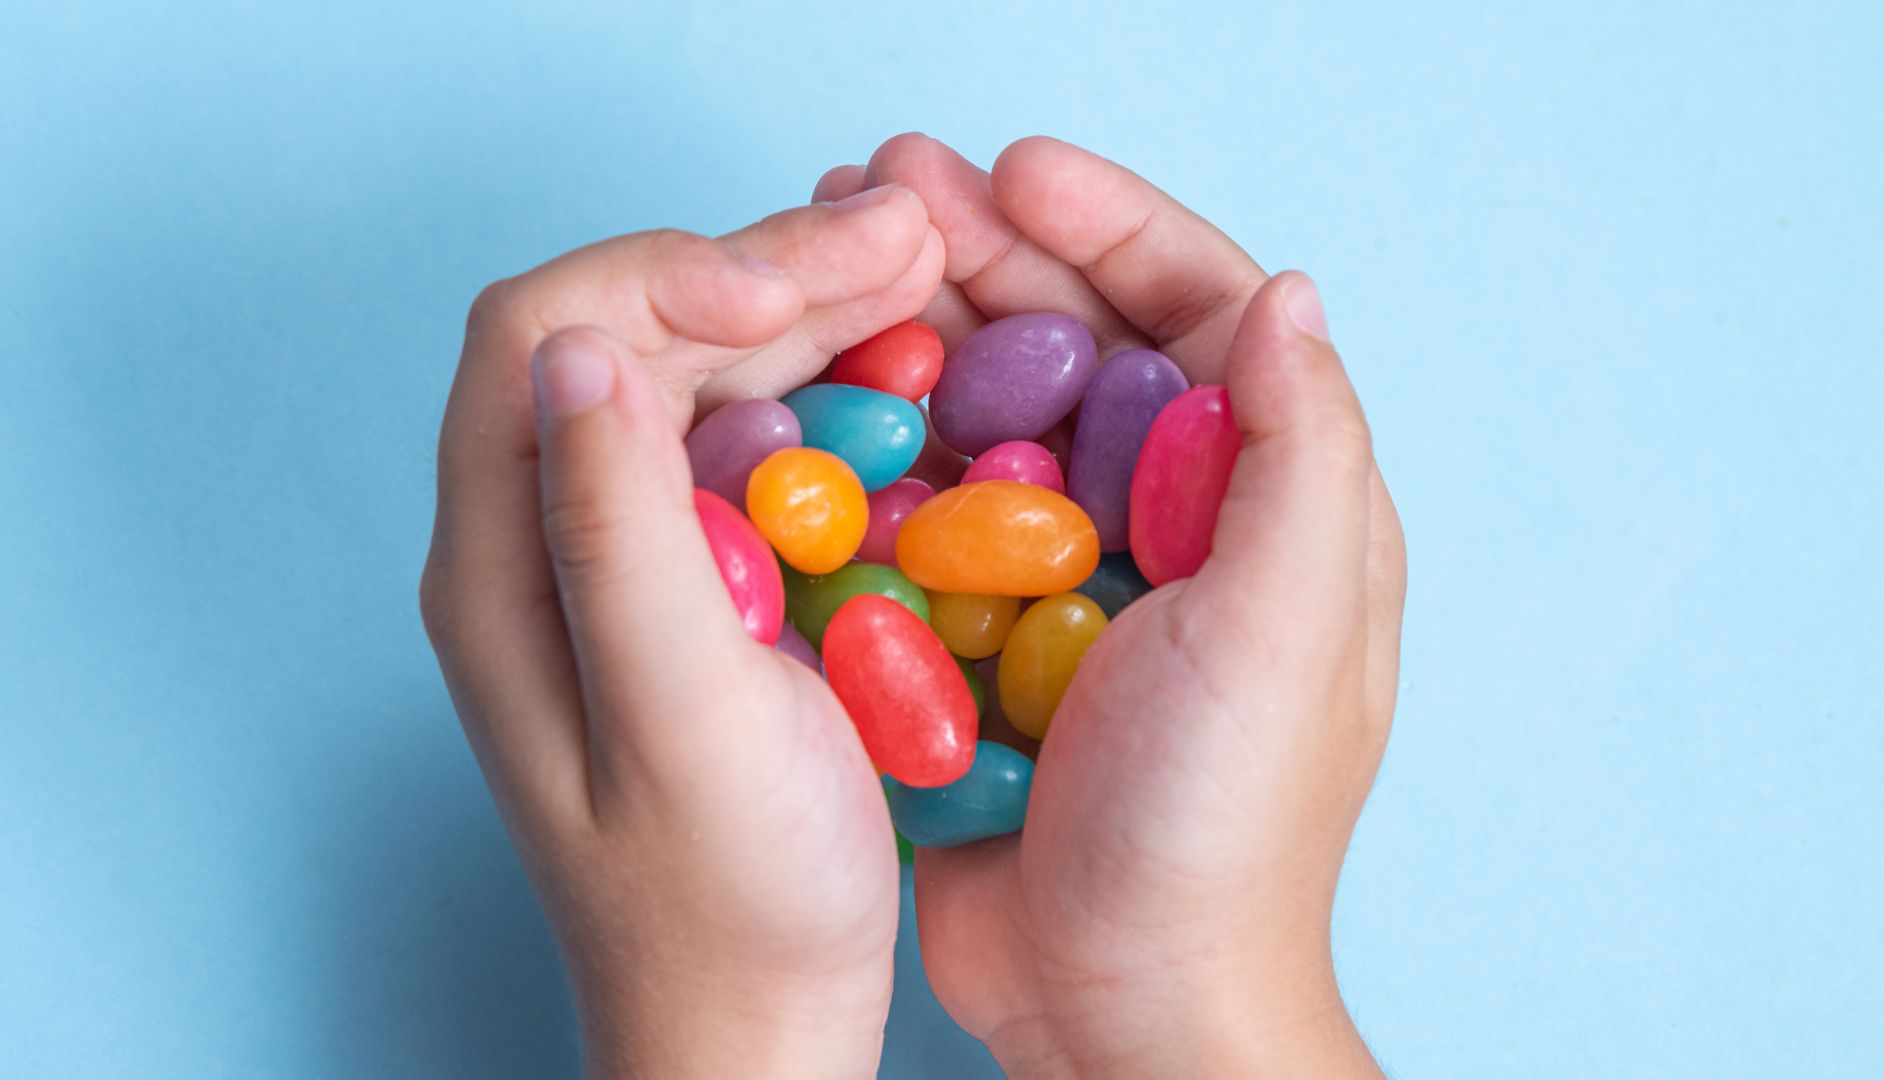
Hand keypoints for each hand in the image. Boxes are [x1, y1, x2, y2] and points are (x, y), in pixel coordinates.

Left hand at [419, 186, 943, 1077]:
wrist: (758, 1021)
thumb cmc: (730, 904)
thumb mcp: (679, 719)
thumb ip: (619, 534)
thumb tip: (579, 346)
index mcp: (503, 567)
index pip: (544, 333)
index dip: (665, 277)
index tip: (800, 290)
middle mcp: (539, 541)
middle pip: (626, 334)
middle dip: (759, 268)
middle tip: (904, 237)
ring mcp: (617, 558)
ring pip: (690, 373)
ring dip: (800, 307)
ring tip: (921, 269)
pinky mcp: (694, 581)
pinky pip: (742, 437)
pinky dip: (819, 380)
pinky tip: (903, 360)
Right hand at [818, 136, 1405, 1076]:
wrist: (1120, 1000)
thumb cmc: (1220, 829)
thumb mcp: (1281, 631)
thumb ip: (1296, 457)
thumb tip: (1289, 294)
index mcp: (1270, 505)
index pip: (1200, 313)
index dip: (1110, 224)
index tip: (1011, 170)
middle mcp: (1174, 520)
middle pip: (1075, 343)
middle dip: (983, 254)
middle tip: (877, 183)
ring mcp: (1070, 573)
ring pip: (988, 411)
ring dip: (913, 330)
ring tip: (820, 259)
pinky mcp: (983, 628)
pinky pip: (923, 505)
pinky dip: (872, 445)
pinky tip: (803, 394)